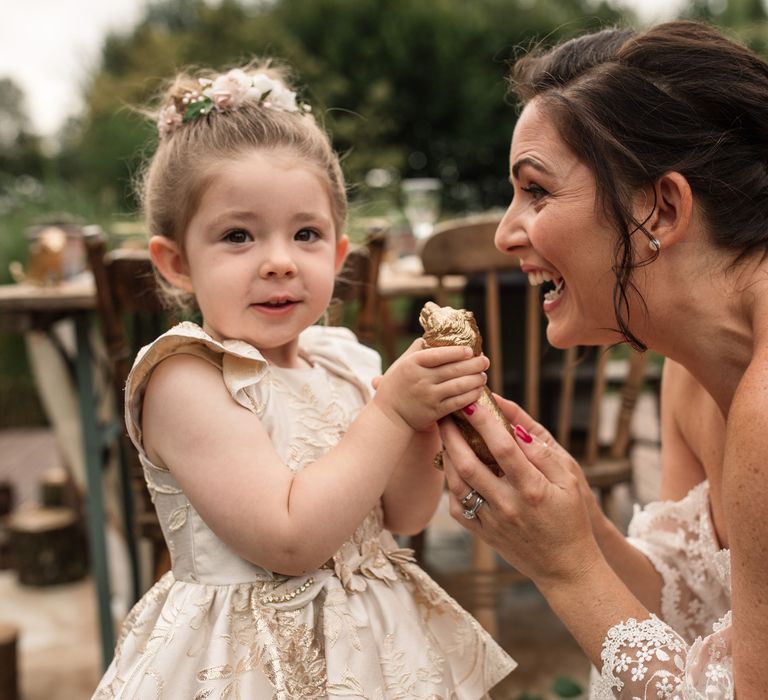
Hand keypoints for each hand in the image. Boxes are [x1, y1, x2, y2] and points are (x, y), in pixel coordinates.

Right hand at [373, 338, 488, 431]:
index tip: (470, 350)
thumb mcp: (401, 364)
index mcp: (412, 364)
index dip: (457, 352)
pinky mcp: (435, 412)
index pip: (438, 354)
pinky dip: (471, 396)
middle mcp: (420, 379)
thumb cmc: (397, 385)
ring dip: (476, 380)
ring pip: (459, 386)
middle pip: (453, 369)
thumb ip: (417, 349)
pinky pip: (458, 402)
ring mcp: (428, 396)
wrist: (389, 416)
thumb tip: (436, 334)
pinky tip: (478, 391)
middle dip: (474, 364)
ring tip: (483, 376)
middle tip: (485, 361)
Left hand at [440, 400, 600, 587]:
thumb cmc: (571, 519)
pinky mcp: (483, 534)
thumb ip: (544, 455)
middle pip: (469, 464)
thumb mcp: (570, 483)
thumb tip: (516, 429)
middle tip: (444, 414)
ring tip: (445, 436)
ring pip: (457, 485)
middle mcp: (507, 505)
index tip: (471, 402)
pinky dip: (450, 485)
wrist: (565, 568)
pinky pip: (457, 507)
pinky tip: (452, 468)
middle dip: (452, 435)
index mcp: (532, 489)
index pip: (501, 448)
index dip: (483, 422)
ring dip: (447, 457)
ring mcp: (492, 521)